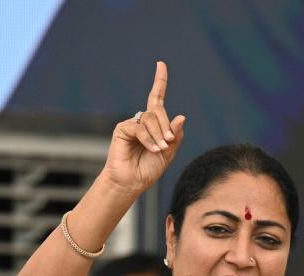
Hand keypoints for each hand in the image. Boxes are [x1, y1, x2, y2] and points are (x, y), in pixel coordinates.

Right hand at [102, 61, 185, 194]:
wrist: (133, 182)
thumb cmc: (150, 169)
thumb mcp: (169, 153)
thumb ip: (175, 136)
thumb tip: (182, 117)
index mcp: (154, 124)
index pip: (156, 98)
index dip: (159, 81)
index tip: (161, 64)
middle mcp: (142, 121)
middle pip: (158, 111)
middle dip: (166, 126)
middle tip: (168, 141)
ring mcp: (132, 124)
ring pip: (150, 119)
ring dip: (158, 135)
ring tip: (160, 149)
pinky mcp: (122, 129)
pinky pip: (140, 127)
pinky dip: (148, 138)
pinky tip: (152, 149)